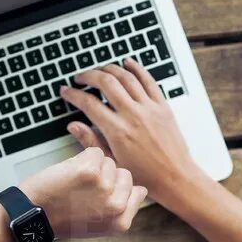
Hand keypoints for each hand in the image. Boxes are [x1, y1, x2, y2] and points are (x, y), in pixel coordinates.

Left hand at [17, 146, 147, 238]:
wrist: (33, 216)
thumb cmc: (62, 220)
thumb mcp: (99, 225)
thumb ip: (120, 210)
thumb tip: (141, 190)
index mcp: (122, 222)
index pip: (139, 190)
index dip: (119, 187)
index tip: (102, 193)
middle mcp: (117, 206)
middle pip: (125, 173)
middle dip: (107, 176)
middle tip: (84, 190)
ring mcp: (105, 188)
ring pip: (109, 161)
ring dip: (92, 166)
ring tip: (75, 184)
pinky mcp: (89, 171)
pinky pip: (94, 151)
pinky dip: (80, 158)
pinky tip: (70, 174)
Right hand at [60, 59, 205, 208]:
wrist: (175, 179)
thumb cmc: (145, 176)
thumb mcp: (112, 163)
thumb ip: (91, 142)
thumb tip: (74, 126)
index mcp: (118, 131)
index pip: (89, 104)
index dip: (74, 95)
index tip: (67, 91)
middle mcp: (133, 115)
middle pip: (106, 82)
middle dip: (89, 75)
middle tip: (80, 77)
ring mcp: (150, 108)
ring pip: (126, 76)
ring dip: (109, 68)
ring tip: (99, 70)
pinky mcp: (163, 106)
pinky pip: (149, 80)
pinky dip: (136, 68)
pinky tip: (127, 63)